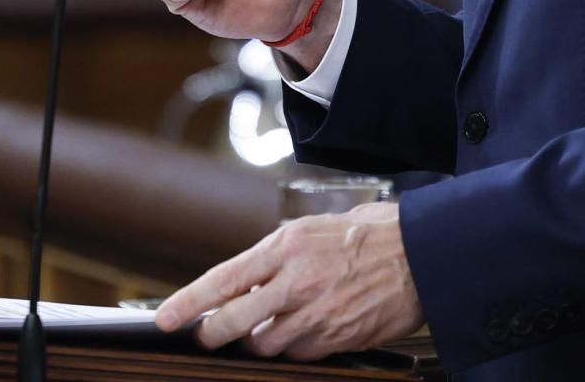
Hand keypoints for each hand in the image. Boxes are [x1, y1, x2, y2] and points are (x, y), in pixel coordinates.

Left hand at [154, 202, 422, 359]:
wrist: (420, 256)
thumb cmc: (370, 235)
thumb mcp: (316, 229)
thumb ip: (280, 255)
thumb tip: (247, 278)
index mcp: (286, 246)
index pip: (223, 279)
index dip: (188, 303)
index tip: (165, 318)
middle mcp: (294, 282)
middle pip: (232, 323)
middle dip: (212, 333)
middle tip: (209, 334)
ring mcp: (314, 316)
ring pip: (263, 345)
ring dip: (259, 339)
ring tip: (274, 322)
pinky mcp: (332, 341)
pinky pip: (296, 355)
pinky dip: (293, 347)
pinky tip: (306, 328)